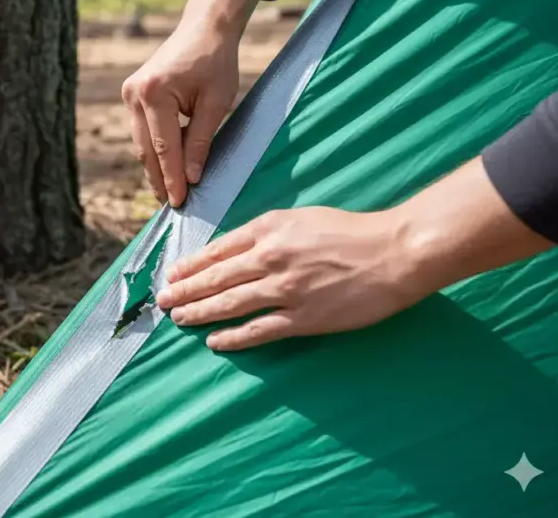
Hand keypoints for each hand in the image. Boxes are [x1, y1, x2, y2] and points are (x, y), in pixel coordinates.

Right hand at [121, 0, 267, 207]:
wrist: (204, 29)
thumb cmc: (216, 62)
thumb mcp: (216, 103)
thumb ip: (201, 141)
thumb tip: (192, 177)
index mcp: (154, 94)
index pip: (164, 148)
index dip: (172, 178)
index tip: (180, 203)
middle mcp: (134, 94)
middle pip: (146, 150)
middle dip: (160, 179)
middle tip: (173, 206)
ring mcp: (129, 94)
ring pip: (141, 144)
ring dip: (155, 168)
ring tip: (169, 193)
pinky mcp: (132, 95)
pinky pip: (142, 132)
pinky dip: (154, 150)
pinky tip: (166, 168)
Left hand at [154, 158, 553, 350]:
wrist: (394, 252)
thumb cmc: (351, 231)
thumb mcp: (301, 218)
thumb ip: (267, 232)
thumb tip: (235, 247)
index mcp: (269, 229)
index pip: (219, 250)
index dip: (192, 265)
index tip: (173, 273)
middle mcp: (270, 258)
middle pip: (216, 278)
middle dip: (185, 290)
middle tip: (163, 300)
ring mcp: (285, 290)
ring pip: (230, 304)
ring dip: (200, 312)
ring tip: (179, 318)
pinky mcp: (303, 317)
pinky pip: (259, 330)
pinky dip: (233, 337)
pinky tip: (215, 341)